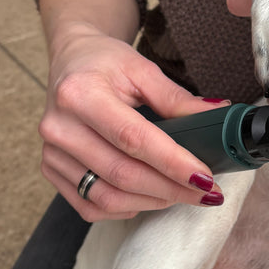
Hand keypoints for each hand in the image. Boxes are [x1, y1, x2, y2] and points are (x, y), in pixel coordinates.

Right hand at [39, 26, 228, 221]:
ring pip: (107, 197)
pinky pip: (90, 205)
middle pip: (122, 174)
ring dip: (153, 202)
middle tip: (207, 193)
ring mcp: (52, 153)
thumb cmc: (106, 63)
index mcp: (81, 94)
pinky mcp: (51, 170)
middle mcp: (60, 128)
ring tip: (183, 194)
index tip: (205, 178)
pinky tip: (149, 196)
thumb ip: (177, 99)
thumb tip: (218, 116)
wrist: (70, 61)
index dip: (172, 162)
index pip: (133, 138)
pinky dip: (126, 208)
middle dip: (171, 189)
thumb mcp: (142, 69)